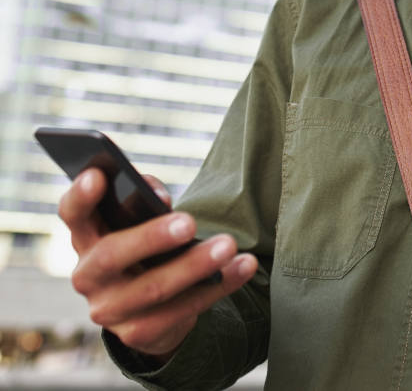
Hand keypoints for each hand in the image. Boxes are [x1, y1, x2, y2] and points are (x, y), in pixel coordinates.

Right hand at [58, 167, 257, 360]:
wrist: (148, 304)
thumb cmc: (143, 241)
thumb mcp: (137, 219)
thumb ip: (145, 197)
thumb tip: (160, 199)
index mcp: (85, 237)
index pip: (73, 214)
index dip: (81, 195)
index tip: (100, 174)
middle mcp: (87, 276)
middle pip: (111, 255)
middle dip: (151, 237)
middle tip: (189, 221)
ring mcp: (110, 309)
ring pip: (153, 288)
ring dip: (195, 265)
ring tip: (228, 244)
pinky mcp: (138, 333)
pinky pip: (182, 310)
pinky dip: (218, 286)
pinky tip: (243, 266)